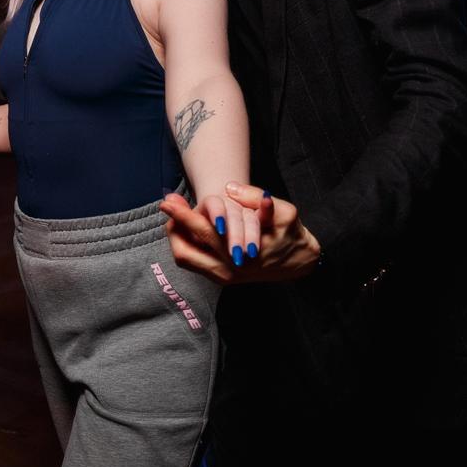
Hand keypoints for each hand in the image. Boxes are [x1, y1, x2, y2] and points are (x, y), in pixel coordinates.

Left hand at [159, 181, 316, 283]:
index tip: (169, 201)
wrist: (300, 262)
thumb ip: (256, 199)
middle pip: (187, 248)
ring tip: (173, 215)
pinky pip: (193, 262)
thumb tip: (230, 188)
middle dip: (174, 223)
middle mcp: (228, 269)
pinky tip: (183, 227)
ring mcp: (223, 276)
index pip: (204, 233)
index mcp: (241, 254)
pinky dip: (184, 244)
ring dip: (175, 237)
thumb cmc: (291, 235)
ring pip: (185, 259)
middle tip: (166, 203)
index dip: (183, 216)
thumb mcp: (285, 213)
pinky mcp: (222, 278)